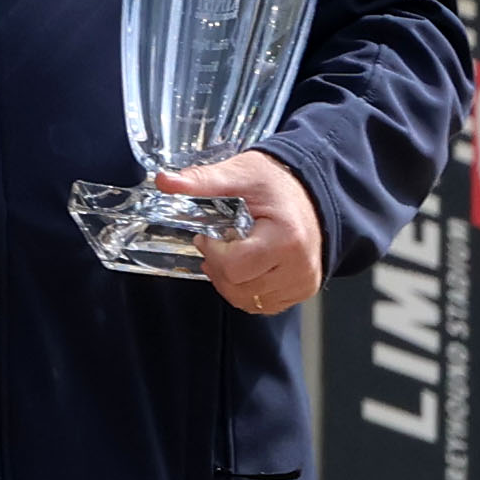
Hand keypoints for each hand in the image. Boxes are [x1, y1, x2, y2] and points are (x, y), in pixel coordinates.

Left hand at [162, 147, 321, 316]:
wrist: (314, 193)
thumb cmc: (278, 185)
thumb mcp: (239, 174)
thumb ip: (202, 181)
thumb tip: (165, 181)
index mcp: (287, 238)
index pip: (234, 266)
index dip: (214, 253)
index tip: (210, 236)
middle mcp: (300, 266)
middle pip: (238, 287)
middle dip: (220, 267)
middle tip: (221, 245)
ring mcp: (303, 281)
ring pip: (247, 300)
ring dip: (231, 281)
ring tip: (234, 255)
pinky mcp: (303, 289)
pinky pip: (263, 304)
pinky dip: (248, 289)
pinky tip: (249, 267)